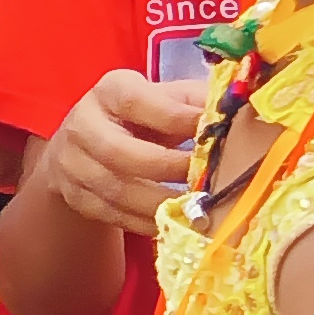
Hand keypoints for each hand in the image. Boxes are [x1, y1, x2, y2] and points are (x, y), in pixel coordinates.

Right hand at [44, 70, 204, 232]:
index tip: (216, 133)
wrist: (84, 146)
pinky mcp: (74, 196)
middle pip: (119, 152)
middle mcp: (82, 124)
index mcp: (110, 92)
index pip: (138, 102)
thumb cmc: (142, 119)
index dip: (178, 118)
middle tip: (207, 179)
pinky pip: (114, 215)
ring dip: (162, 202)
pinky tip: (176, 221)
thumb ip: (198, 102)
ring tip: (198, 207)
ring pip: (117, 190)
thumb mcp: (166, 99)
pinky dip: (149, 222)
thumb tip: (240, 111)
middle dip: (169, 168)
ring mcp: (72, 164)